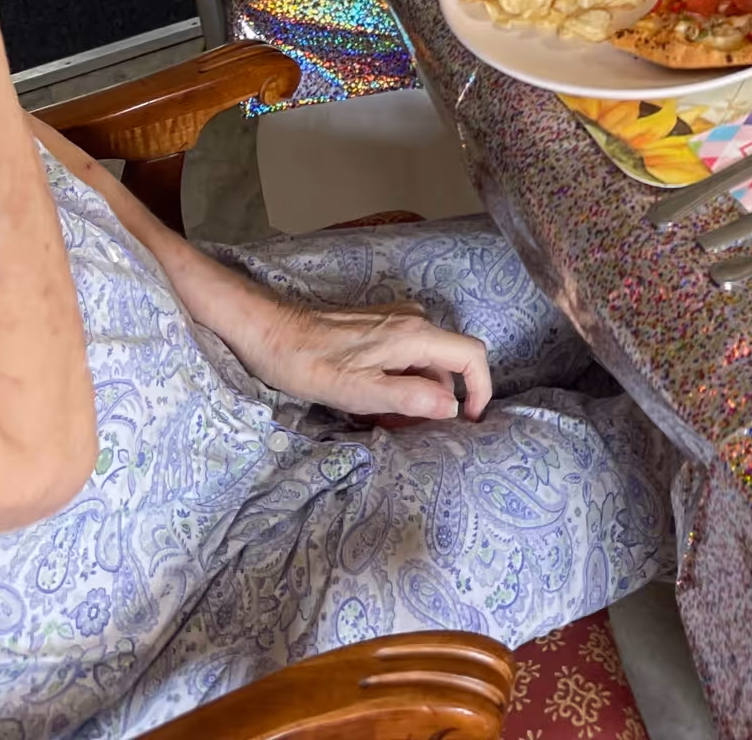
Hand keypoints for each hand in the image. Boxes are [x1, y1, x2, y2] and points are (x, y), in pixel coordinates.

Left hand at [233, 291, 490, 422]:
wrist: (270, 331)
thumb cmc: (311, 364)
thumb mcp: (361, 392)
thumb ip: (411, 398)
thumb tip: (452, 408)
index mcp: (414, 334)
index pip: (471, 355)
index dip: (480, 389)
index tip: (470, 422)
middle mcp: (413, 319)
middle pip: (448, 363)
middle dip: (438, 401)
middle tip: (409, 432)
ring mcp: (396, 319)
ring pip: (425, 362)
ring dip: (415, 394)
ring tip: (382, 420)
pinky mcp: (380, 324)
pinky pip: (406, 356)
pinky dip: (399, 382)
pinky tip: (371, 401)